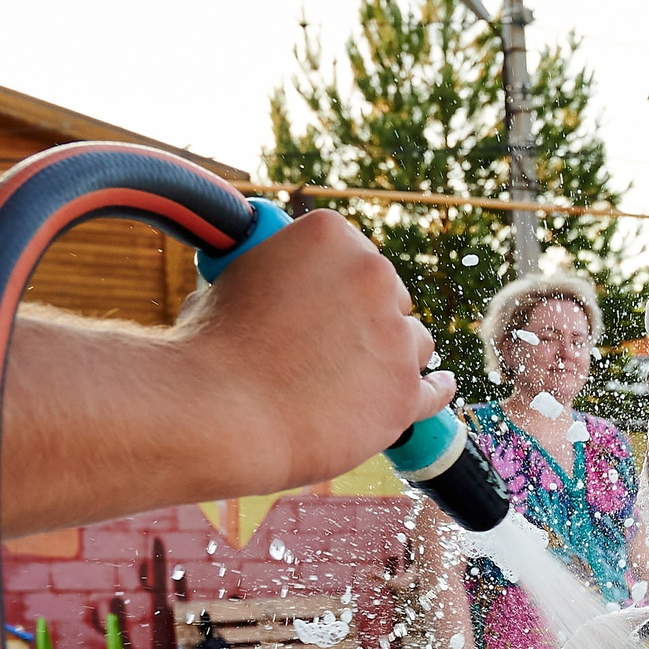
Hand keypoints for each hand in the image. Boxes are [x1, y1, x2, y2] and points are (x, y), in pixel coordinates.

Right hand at [173, 208, 454, 491]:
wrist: (220, 413)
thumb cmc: (211, 351)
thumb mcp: (230, 282)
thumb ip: (270, 277)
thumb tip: (266, 288)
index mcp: (331, 235)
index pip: (357, 254)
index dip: (342, 285)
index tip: (329, 305)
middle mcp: (374, 274)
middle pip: (393, 297)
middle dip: (371, 320)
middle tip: (337, 348)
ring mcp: (396, 336)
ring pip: (415, 343)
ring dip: (393, 357)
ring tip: (357, 381)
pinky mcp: (406, 393)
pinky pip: (436, 390)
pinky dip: (435, 391)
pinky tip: (436, 389)